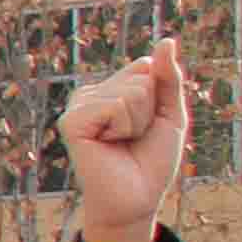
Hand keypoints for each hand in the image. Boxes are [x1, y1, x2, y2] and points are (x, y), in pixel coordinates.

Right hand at [58, 38, 196, 241]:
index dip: (158, 96)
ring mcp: (78, 107)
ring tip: (122, 143)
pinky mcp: (71, 122)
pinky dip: (122, 127)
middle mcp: (91, 94)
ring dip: (137, 121)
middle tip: (133, 138)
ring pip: (130, 91)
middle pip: (140, 77)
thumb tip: (166, 41)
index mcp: (110, 89)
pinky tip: (108, 144)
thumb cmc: (151, 161)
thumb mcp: (169, 114)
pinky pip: (114, 105)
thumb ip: (168, 78)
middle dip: (149, 110)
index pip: (146, 66)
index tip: (147, 125)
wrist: (135, 200)